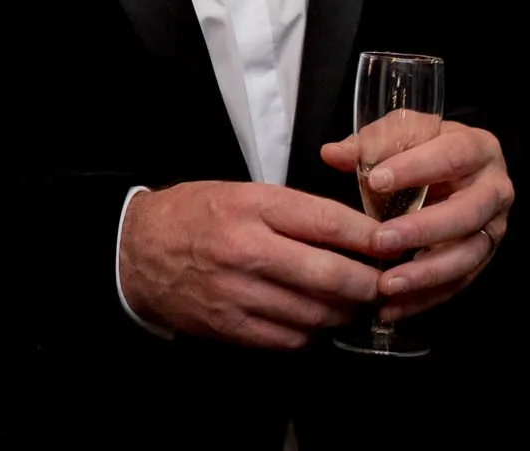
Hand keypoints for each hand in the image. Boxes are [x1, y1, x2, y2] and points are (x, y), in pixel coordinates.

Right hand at [118, 181, 382, 348]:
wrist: (136, 252)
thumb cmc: (195, 214)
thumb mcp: (243, 192)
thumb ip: (295, 210)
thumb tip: (353, 229)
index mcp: (254, 206)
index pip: (328, 222)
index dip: (369, 237)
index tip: (393, 241)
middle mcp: (248, 250)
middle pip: (330, 275)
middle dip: (367, 283)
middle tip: (383, 281)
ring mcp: (239, 294)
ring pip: (316, 313)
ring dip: (344, 311)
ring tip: (353, 301)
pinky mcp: (231, 328)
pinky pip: (291, 338)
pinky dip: (312, 331)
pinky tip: (314, 318)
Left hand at [318, 116, 512, 319]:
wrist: (450, 173)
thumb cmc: (423, 149)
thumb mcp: (401, 134)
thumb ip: (371, 143)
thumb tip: (333, 154)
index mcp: (478, 148)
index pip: (453, 155)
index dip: (416, 169)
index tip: (376, 182)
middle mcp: (495, 190)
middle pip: (466, 213)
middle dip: (422, 230)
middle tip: (381, 241)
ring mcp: (492, 228)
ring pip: (466, 256)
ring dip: (425, 274)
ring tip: (386, 284)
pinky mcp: (481, 260)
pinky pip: (456, 285)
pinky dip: (423, 300)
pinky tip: (391, 308)